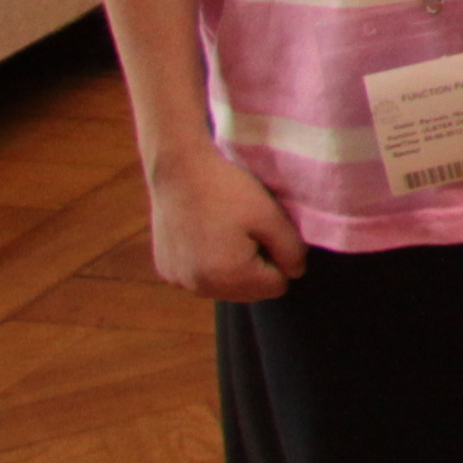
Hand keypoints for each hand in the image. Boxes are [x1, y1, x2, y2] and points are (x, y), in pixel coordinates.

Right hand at [144, 147, 306, 299]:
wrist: (178, 170)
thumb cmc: (228, 190)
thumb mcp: (271, 217)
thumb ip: (291, 250)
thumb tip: (295, 273)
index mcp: (228, 277)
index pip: (276, 287)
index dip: (279, 258)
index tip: (265, 232)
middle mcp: (200, 288)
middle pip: (249, 292)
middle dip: (256, 267)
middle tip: (247, 231)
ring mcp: (179, 281)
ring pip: (224, 287)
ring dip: (232, 268)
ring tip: (226, 231)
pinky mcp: (166, 271)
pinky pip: (200, 278)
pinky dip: (209, 264)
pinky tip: (206, 234)